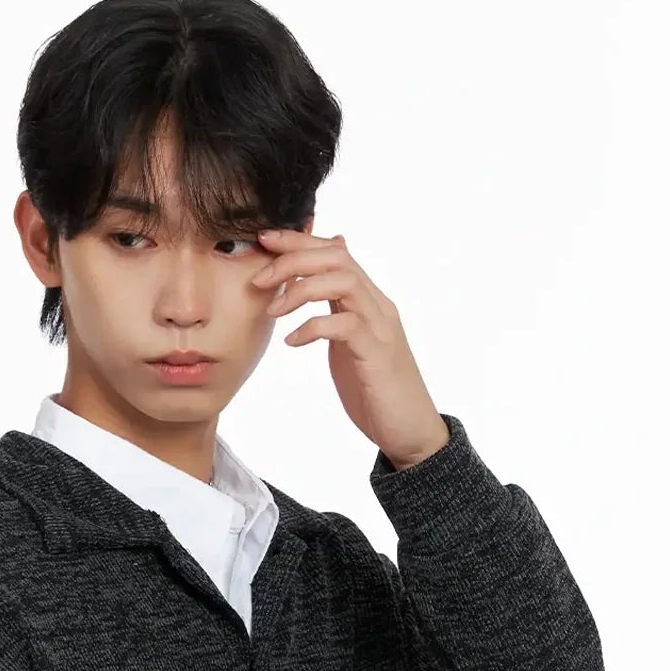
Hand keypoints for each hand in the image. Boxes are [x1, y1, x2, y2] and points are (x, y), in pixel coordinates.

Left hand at [251, 227, 450, 469]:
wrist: (410, 430)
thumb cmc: (375, 390)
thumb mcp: (350, 341)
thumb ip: (336, 309)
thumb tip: (319, 281)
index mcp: (368, 300)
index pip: (335, 252)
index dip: (298, 240)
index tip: (265, 240)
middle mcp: (377, 306)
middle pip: (337, 257)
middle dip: (293, 258)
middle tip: (259, 277)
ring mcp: (379, 328)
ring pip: (343, 282)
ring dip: (300, 289)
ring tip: (273, 310)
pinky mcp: (377, 355)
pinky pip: (344, 326)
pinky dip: (312, 328)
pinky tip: (292, 342)